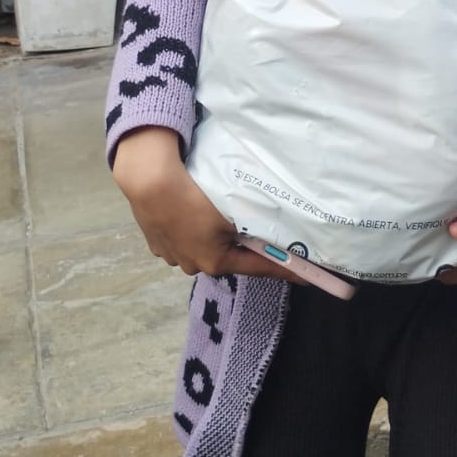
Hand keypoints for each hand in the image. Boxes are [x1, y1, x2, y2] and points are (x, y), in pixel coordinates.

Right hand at [112, 127, 302, 281]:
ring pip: (201, 248)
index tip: (306, 275)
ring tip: (212, 215)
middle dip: (239, 245)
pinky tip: (188, 212)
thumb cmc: (195, 195)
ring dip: (211, 237)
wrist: (150, 180)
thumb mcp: (232, 209)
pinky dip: (189, 230)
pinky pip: (180, 239)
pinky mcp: (154, 243)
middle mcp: (192, 266)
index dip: (283, 268)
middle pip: (226, 257)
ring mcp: (171, 256)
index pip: (259, 267)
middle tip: (250, 228)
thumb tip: (272, 231)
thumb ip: (254, 224)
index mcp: (215, 262)